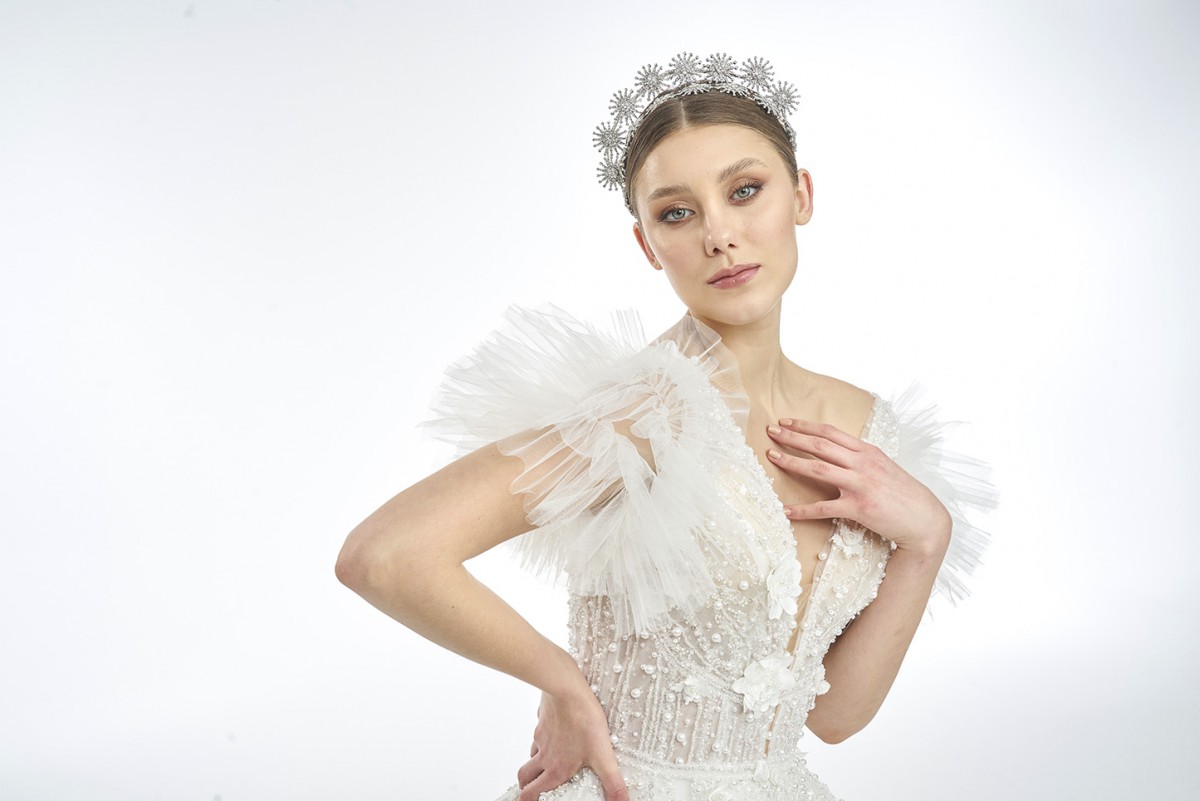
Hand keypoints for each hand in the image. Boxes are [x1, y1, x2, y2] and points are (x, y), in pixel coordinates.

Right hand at [516, 687, 628, 800]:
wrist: (567, 689)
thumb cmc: (583, 720)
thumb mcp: (603, 756)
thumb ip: (612, 782)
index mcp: (556, 769)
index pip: (531, 793)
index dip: (527, 800)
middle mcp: (545, 755)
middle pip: (525, 776)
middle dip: (526, 785)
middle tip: (531, 788)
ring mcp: (542, 736)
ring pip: (531, 754)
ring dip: (535, 761)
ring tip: (546, 762)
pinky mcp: (544, 719)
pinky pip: (539, 731)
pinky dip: (543, 737)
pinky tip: (556, 732)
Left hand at [766, 418, 950, 554]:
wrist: (925, 520)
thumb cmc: (903, 494)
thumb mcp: (883, 467)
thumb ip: (861, 458)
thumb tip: (838, 453)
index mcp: (868, 451)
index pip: (830, 432)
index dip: (805, 426)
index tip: (786, 422)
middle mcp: (862, 463)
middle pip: (820, 445)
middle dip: (792, 437)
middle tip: (770, 431)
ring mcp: (860, 484)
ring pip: (818, 469)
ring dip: (792, 462)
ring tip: (771, 457)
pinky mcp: (859, 508)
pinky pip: (824, 508)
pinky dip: (802, 510)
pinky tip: (786, 510)